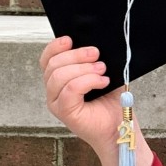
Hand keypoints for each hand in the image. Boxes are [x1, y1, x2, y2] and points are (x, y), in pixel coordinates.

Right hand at [39, 36, 123, 155]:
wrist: (118, 125)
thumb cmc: (110, 101)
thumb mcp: (101, 74)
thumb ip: (92, 61)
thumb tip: (92, 45)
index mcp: (59, 80)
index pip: (47, 59)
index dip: (55, 47)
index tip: (70, 39)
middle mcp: (53, 91)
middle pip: (53, 65)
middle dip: (76, 55)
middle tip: (96, 55)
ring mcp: (56, 103)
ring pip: (60, 76)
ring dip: (84, 68)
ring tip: (102, 70)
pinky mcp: (65, 112)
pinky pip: (70, 89)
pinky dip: (88, 81)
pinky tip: (102, 82)